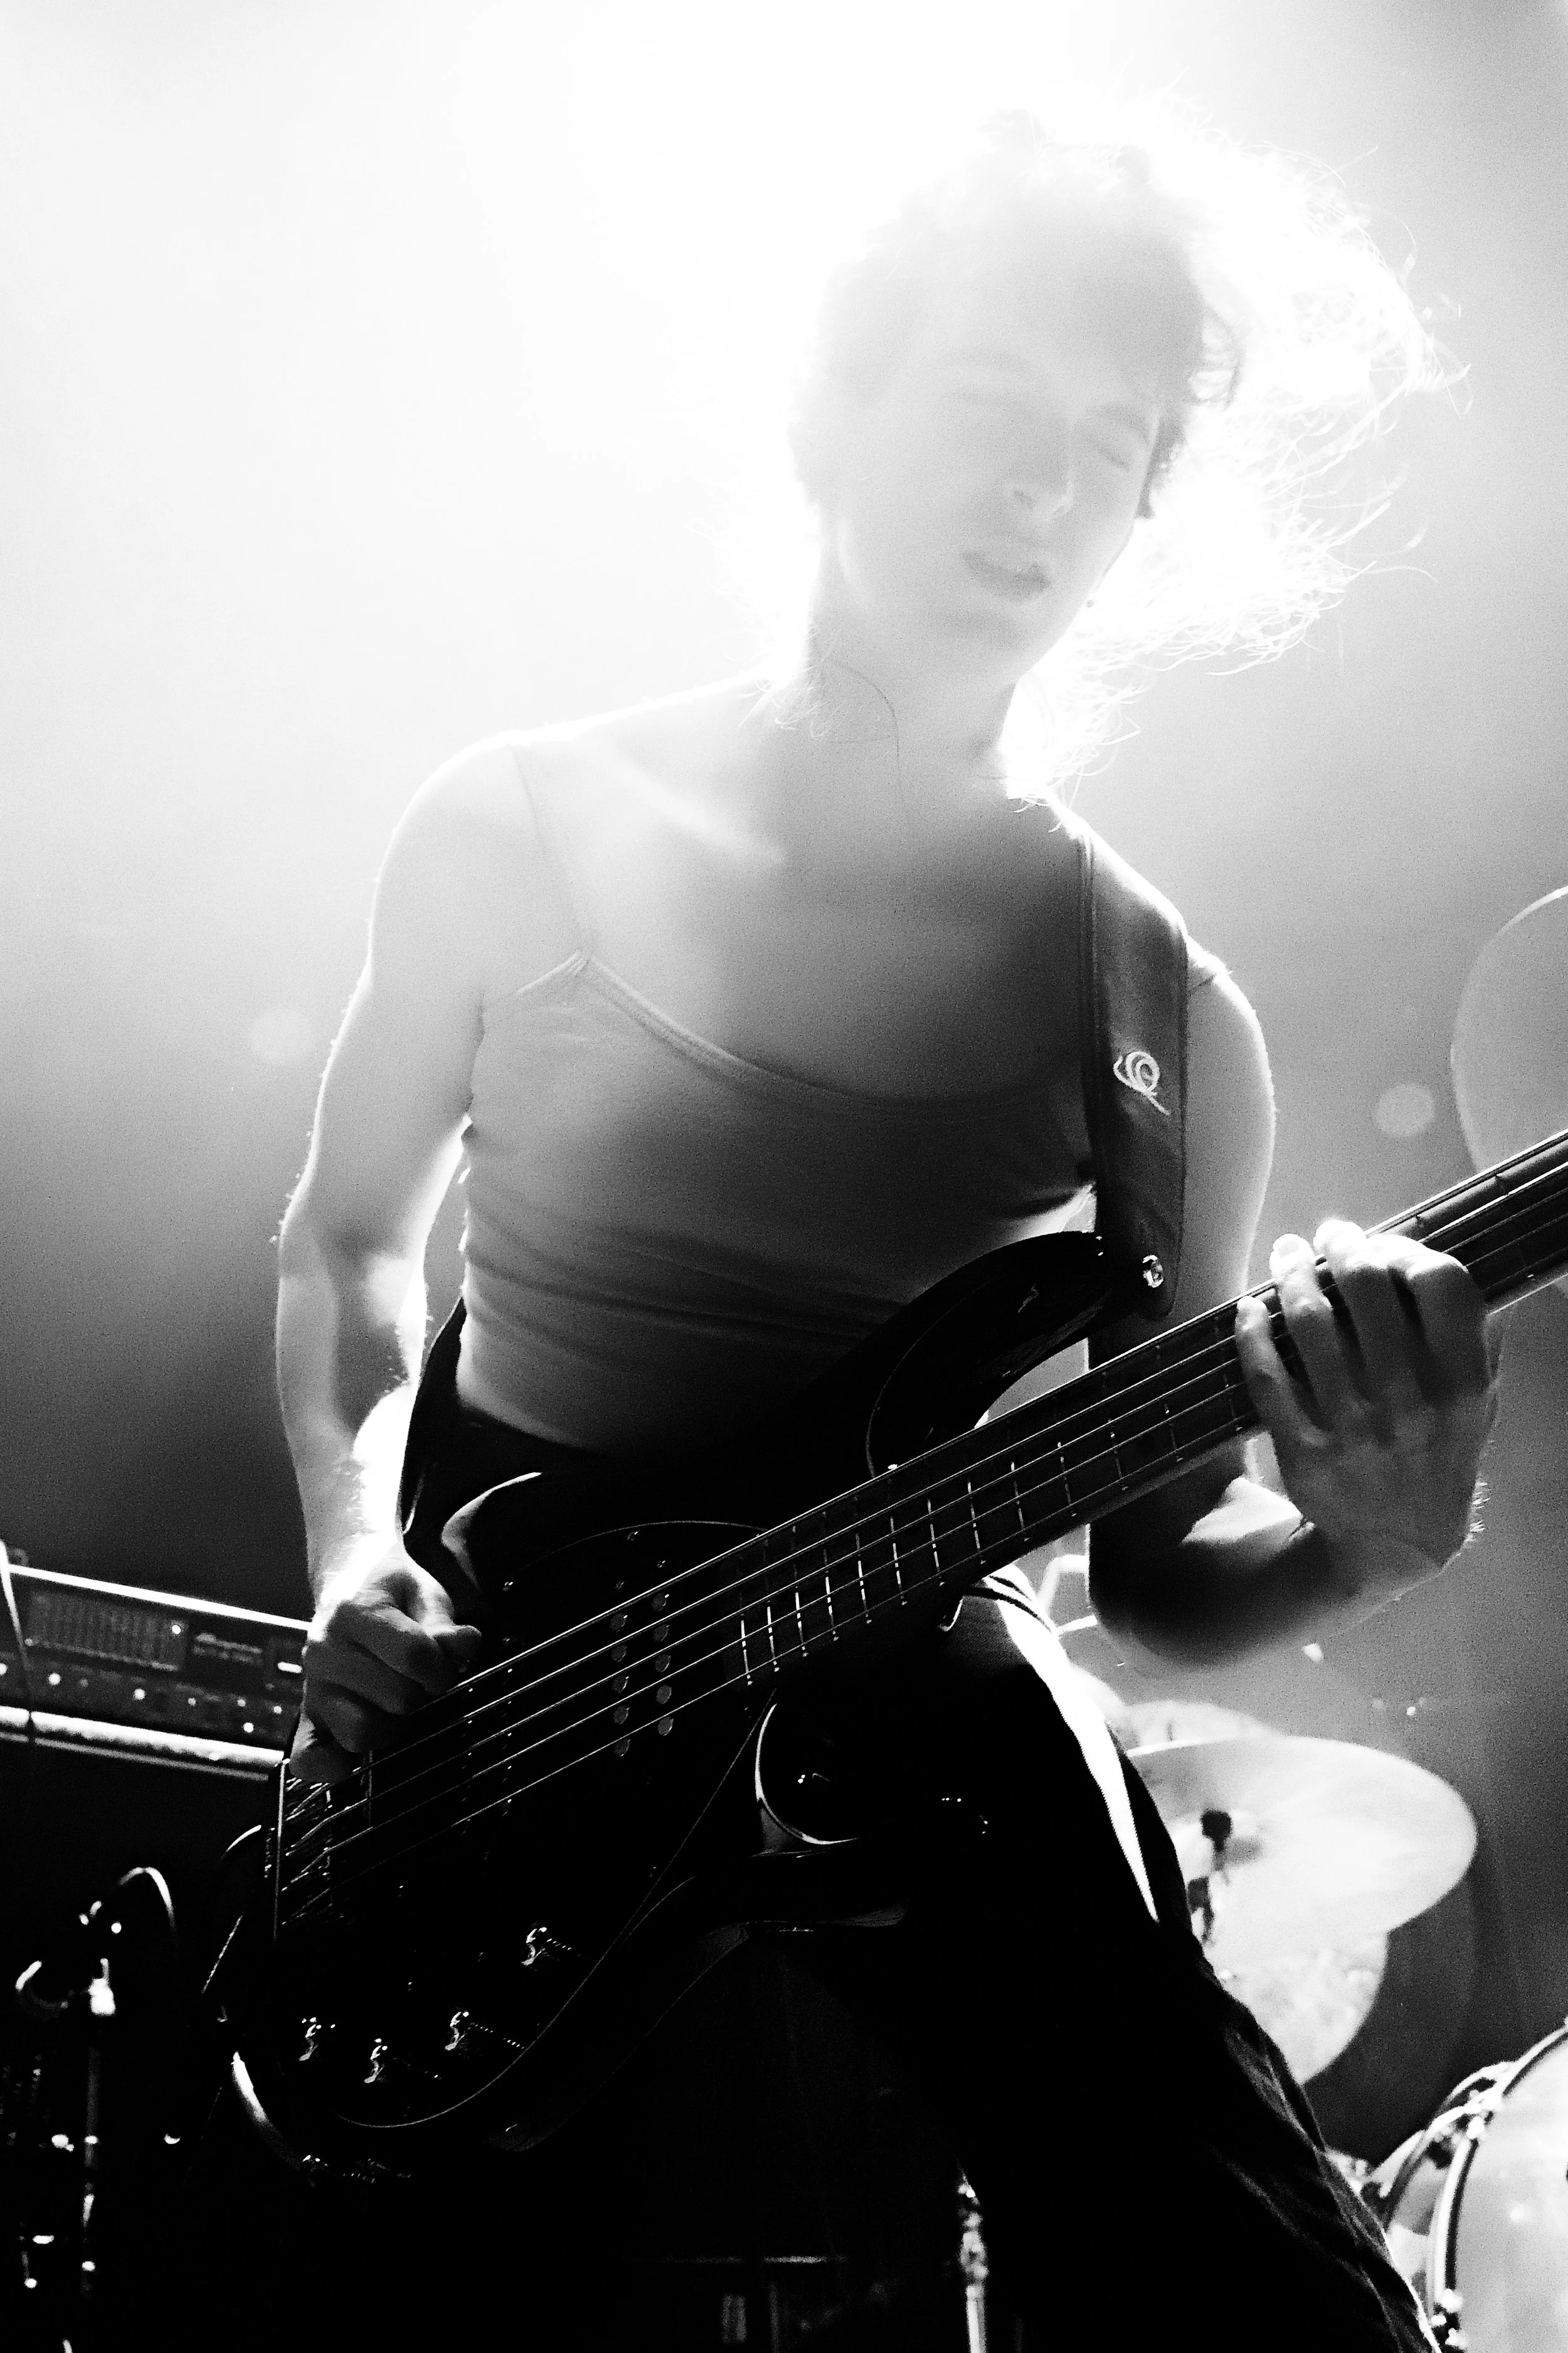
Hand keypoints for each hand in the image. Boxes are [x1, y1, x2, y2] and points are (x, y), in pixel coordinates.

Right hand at [290, 1539, 484, 1786]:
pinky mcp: (307, 1713)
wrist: (346, 1580)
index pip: (414, 1655)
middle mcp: (326, 1650)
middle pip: (396, 1698)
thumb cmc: (390, 1590)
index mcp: (356, 1612)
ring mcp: (313, 1685)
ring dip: (392, 1726)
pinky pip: (308, 1756)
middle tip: (420, 1680)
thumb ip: (445, 1625)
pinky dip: (331, 1765)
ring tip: (395, 1703)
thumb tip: (468, 1645)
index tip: (442, 1663)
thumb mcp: (423, 1592)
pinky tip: (351, 1760)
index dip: (442, 1666)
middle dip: (423, 1693)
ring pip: (360, 1732)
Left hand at [1234, 1220, 1499, 1591]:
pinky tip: (1250, 1308)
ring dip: (1292, 1275)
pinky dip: (1252, 1333)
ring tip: (1286, 1253)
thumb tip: (1449, 1260)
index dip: (1408, 1249)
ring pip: (1311, 1326)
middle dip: (1343, 1248)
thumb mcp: (1478, 1403)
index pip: (1443, 1284)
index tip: (1385, 1243)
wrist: (1398, 1544)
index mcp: (1463, 1385)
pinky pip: (1267, 1377)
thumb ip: (1477, 1337)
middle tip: (1329, 1234)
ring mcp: (1354, 1429)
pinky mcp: (1304, 1452)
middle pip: (1369, 1292)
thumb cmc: (1439, 1452)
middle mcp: (1411, 1404)